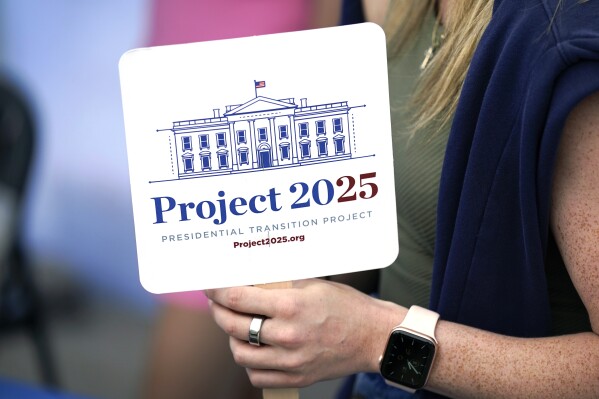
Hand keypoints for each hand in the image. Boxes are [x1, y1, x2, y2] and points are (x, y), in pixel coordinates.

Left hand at [205, 279, 403, 387]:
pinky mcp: (296, 378)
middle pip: (234, 326)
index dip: (217, 291)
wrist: (374, 336)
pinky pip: (257, 376)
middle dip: (218, 312)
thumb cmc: (346, 306)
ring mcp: (291, 361)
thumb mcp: (312, 284)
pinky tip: (254, 348)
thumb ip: (279, 284)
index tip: (209, 286)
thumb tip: (249, 278)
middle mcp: (288, 335)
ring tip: (237, 326)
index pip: (238, 299)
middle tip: (217, 303)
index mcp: (291, 306)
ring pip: (240, 353)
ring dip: (232, 338)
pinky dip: (250, 362)